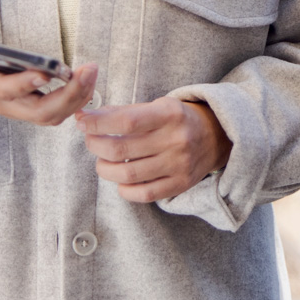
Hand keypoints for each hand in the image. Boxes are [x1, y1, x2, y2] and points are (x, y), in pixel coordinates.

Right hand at [0, 33, 95, 125]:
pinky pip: (57, 112)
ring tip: (91, 71)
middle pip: (39, 112)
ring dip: (77, 97)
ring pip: (52, 116)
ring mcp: (18, 108)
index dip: (24, 84)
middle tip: (87, 70)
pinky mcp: (29, 106)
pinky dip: (76, 99)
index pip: (5, 91)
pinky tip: (87, 79)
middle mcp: (3, 104)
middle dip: (67, 95)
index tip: (45, 71)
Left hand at [76, 97, 231, 201]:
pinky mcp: (180, 184)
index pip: (126, 121)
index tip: (81, 121)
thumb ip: (125, 112)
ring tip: (102, 162)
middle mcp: (176, 140)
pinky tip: (120, 180)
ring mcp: (179, 165)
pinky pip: (144, 194)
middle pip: (121, 149)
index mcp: (169, 115)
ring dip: (105, 169)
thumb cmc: (179, 119)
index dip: (98, 123)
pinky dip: (124, 189)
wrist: (217, 135)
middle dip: (96, 145)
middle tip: (90, 141)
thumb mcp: (158, 105)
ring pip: (128, 174)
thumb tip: (88, 117)